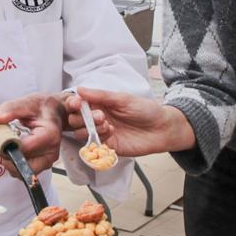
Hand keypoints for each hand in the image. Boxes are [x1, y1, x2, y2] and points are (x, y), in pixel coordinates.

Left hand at [0, 92, 65, 175]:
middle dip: (6, 159)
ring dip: (9, 162)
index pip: (23, 150)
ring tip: (2, 145)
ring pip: (23, 173)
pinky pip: (25, 170)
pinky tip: (10, 149)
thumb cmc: (40, 107)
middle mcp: (51, 151)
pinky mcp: (43, 164)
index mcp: (49, 135)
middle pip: (24, 168)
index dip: (4, 147)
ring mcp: (48, 160)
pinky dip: (14, 163)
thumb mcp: (24, 103)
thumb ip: (9, 110)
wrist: (53, 111)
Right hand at [62, 88, 194, 156]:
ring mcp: (101, 133)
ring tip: (107, 124)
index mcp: (99, 104)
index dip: (73, 104)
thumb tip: (79, 89)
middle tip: (100, 116)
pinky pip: (93, 144)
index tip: (76, 103)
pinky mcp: (107, 146)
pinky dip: (99, 138)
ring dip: (90, 128)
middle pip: (75, 120)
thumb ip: (100, 95)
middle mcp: (97, 118)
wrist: (162, 129)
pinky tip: (112, 132)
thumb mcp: (122, 99)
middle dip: (82, 118)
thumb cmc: (145, 110)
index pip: (77, 104)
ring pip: (80, 133)